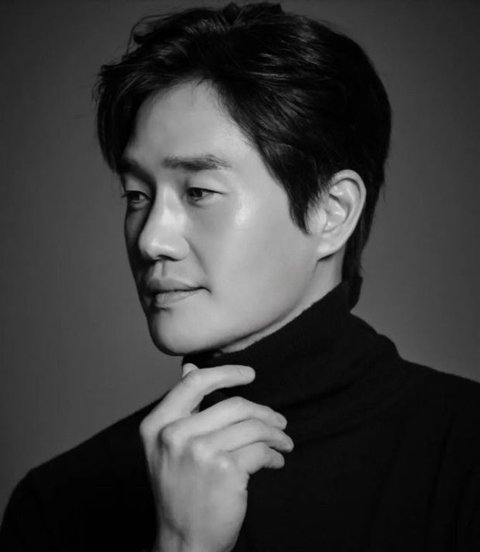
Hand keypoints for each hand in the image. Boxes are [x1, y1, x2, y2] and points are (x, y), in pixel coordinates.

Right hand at [140, 362, 293, 551]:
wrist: (184, 543)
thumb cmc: (180, 491)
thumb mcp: (167, 446)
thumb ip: (181, 407)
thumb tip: (189, 367)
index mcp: (157, 425)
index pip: (194, 383)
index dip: (226, 373)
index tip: (250, 374)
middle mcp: (174, 435)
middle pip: (233, 405)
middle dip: (264, 412)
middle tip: (279, 422)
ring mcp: (199, 452)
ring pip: (252, 427)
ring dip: (275, 434)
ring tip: (283, 442)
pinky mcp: (225, 470)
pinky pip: (261, 450)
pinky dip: (275, 454)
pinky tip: (276, 461)